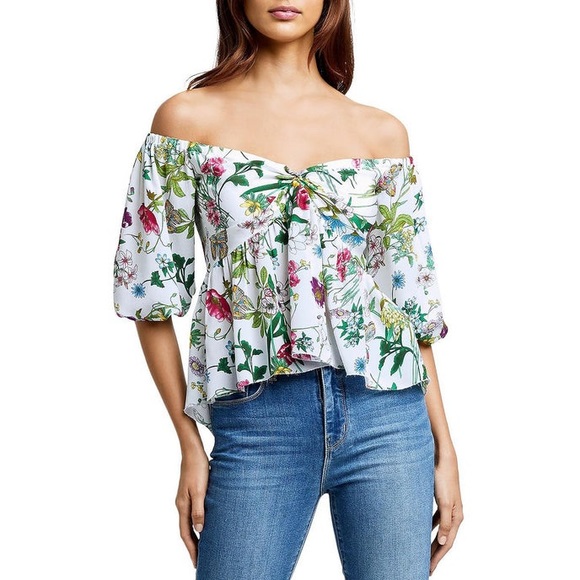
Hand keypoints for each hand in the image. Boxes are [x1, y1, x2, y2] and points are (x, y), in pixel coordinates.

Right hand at [175, 447, 209, 567]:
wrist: (193, 451)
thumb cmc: (198, 469)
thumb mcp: (200, 490)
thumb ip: (199, 510)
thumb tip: (199, 530)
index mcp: (182, 506)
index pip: (185, 533)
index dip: (191, 549)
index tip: (197, 562)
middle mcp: (181, 504)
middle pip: (186, 530)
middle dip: (192, 546)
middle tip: (199, 560)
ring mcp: (185, 499)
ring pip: (189, 522)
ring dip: (194, 536)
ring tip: (203, 547)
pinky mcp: (190, 493)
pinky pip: (192, 514)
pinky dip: (197, 523)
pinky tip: (204, 524)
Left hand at [430, 450, 462, 574]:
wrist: (442, 457)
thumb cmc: (444, 477)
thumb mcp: (444, 502)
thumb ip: (445, 523)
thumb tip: (444, 542)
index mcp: (457, 517)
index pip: (447, 543)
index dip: (438, 557)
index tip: (428, 569)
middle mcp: (454, 514)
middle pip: (444, 539)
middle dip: (434, 553)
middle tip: (423, 567)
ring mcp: (448, 507)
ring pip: (439, 530)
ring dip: (432, 542)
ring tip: (422, 553)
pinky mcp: (441, 500)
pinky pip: (435, 519)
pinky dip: (428, 527)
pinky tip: (421, 530)